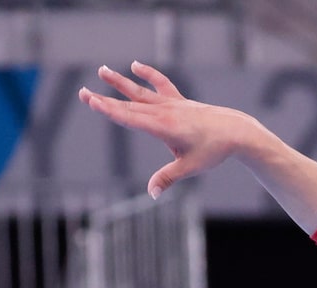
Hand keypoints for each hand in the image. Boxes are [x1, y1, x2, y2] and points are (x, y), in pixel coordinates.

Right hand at [79, 62, 265, 199]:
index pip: (129, 117)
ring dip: (120, 82)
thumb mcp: (189, 166)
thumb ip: (167, 178)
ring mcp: (171, 104)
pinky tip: (135, 65)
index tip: (91, 101)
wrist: (235, 131)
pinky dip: (149, 74)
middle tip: (82, 93)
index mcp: (162, 127)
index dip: (108, 110)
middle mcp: (164, 111)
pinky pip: (161, 84)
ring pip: (141, 92)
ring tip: (102, 71)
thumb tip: (151, 194)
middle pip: (129, 105)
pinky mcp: (179, 101)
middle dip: (105, 99)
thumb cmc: (213, 151)